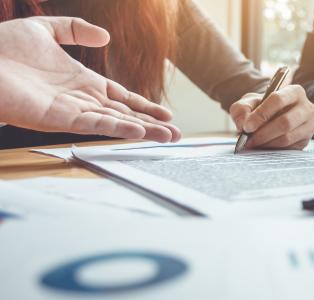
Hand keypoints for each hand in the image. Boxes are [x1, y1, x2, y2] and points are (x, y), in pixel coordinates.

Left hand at [0, 17, 180, 141]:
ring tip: (169, 137)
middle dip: (152, 124)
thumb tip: (104, 36)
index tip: (166, 113)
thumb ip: (75, 30)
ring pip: (117, 122)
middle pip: (125, 114)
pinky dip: (118, 129)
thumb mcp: (44, 29)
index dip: (144, 105)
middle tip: (177, 134)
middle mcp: (81, 99)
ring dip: (144, 130)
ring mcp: (73, 111)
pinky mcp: (60, 119)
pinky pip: (95, 125)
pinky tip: (139, 132)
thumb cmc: (2, 47)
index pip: (121, 97)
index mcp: (81, 81)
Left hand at [229, 85, 313, 149]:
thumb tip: (243, 124)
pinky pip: (288, 148)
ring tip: (252, 144)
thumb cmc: (261, 108)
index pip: (278, 100)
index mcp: (294, 91)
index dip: (261, 114)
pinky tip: (262, 147)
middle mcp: (306, 107)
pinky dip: (272, 149)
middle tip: (248, 140)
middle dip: (263, 133)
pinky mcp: (305, 140)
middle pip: (285, 122)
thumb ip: (241, 109)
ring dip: (266, 143)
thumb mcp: (248, 103)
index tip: (247, 126)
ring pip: (287, 137)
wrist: (270, 119)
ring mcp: (309, 125)